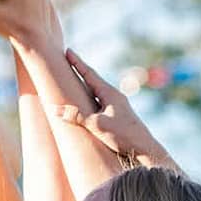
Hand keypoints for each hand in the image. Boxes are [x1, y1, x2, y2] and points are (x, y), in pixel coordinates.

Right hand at [57, 48, 176, 169]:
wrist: (145, 148)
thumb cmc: (123, 135)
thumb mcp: (97, 125)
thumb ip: (77, 116)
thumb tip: (55, 110)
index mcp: (109, 93)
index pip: (89, 74)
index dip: (77, 63)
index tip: (68, 51)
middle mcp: (113, 97)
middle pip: (92, 81)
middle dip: (79, 72)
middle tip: (68, 61)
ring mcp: (116, 107)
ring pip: (95, 93)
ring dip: (83, 86)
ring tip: (72, 81)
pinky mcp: (116, 117)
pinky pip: (98, 104)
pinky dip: (88, 100)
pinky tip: (85, 105)